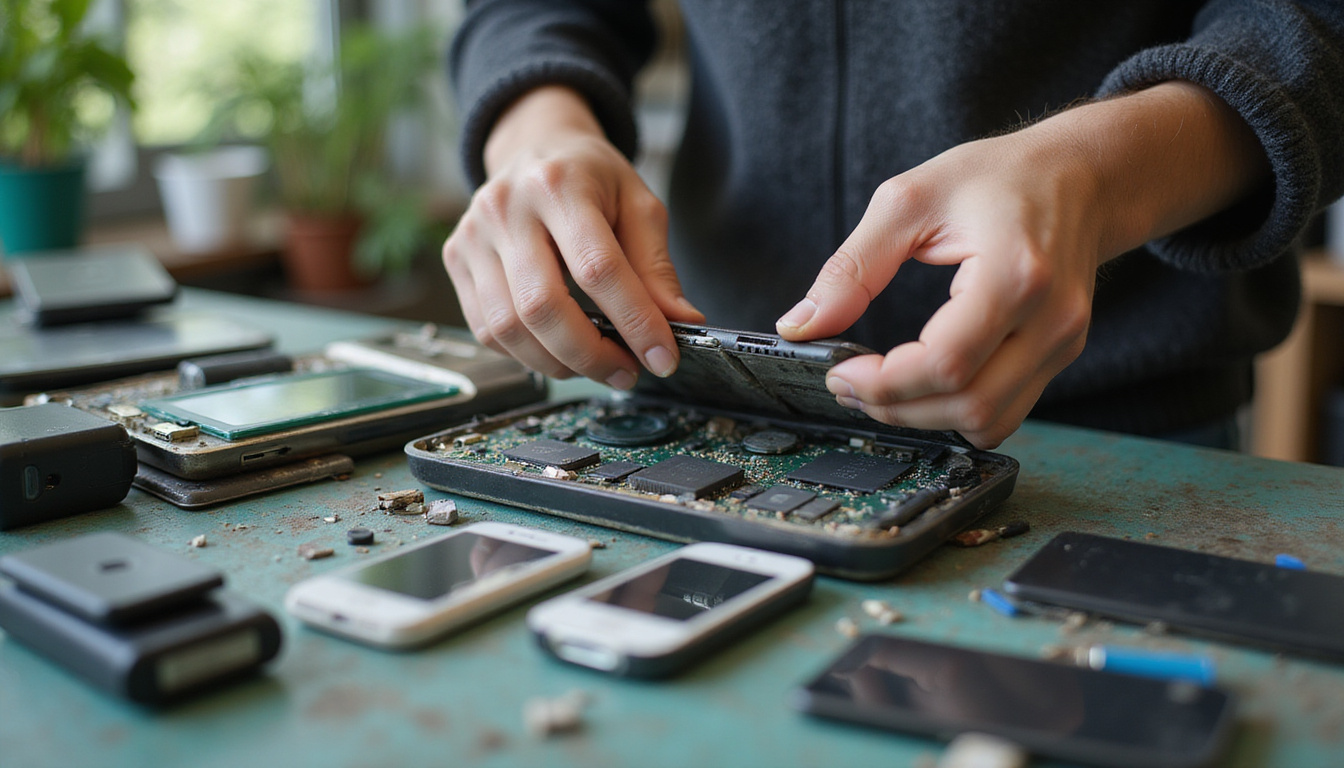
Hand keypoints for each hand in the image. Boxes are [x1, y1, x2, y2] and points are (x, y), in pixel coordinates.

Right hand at [443, 86, 702, 388]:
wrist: (535, 146)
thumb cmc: (592, 179)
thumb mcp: (638, 206)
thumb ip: (657, 268)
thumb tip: (681, 324)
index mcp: (559, 184)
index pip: (598, 268)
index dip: (634, 322)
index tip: (662, 358)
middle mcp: (505, 207)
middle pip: (542, 306)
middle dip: (591, 355)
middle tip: (627, 372)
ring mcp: (472, 234)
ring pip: (508, 328)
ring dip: (559, 363)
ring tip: (597, 363)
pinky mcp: (456, 258)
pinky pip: (486, 329)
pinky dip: (527, 353)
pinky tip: (558, 348)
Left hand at [776, 82, 1268, 447]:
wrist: (1080, 175)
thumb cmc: (999, 177)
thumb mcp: (908, 201)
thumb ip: (851, 268)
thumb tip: (800, 326)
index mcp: (1016, 274)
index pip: (946, 364)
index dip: (883, 383)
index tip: (839, 370)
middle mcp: (1049, 319)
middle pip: (968, 405)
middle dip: (894, 406)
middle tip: (848, 381)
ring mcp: (1062, 344)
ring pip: (988, 422)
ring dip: (923, 417)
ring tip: (881, 384)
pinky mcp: (1060, 357)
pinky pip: (1004, 412)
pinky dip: (954, 411)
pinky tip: (922, 382)